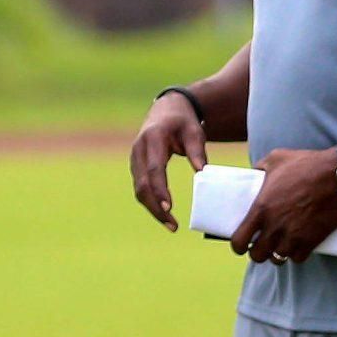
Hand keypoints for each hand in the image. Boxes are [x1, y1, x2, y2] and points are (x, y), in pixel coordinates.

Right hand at [130, 94, 208, 228]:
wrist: (166, 110)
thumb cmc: (183, 121)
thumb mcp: (194, 131)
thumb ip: (197, 150)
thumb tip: (202, 173)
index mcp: (152, 138)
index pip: (154, 169)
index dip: (160, 190)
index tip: (170, 208)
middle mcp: (138, 150)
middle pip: (143, 185)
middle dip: (156, 207)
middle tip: (173, 225)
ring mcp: (134, 159)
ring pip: (139, 190)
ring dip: (153, 209)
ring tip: (171, 225)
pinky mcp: (136, 167)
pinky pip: (141, 188)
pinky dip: (151, 203)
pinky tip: (164, 214)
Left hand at [230, 148, 336, 263]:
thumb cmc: (307, 164)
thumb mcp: (276, 158)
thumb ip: (260, 167)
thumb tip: (253, 172)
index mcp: (261, 209)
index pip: (239, 240)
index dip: (238, 245)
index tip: (241, 244)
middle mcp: (275, 226)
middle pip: (257, 255)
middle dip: (257, 252)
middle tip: (262, 245)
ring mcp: (294, 235)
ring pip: (278, 258)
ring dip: (277, 254)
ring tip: (279, 246)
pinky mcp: (312, 240)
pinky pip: (298, 258)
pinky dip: (296, 255)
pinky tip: (296, 248)